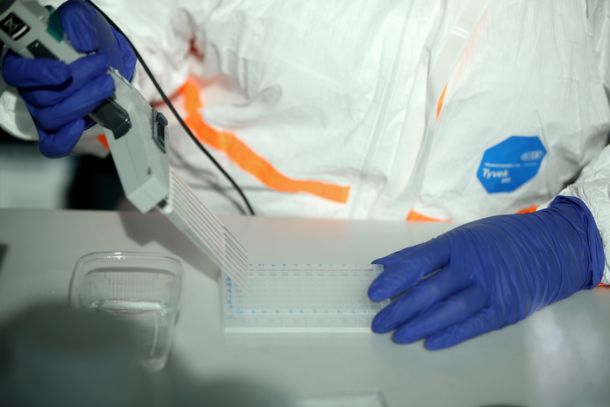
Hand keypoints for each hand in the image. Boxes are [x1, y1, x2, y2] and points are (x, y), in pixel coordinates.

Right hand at [1, 0, 135, 157]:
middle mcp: (31, 88)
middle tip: (103, 71)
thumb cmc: (89, 40)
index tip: (64, 72)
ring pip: (52, 118)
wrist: (108, 59)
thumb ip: (79, 23)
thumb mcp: (84, 22)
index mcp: (26, 60)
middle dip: (77, 86)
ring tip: (107, 86)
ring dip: (83, 104)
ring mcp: (44, 110)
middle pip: (43, 97)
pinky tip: (80, 125)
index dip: (38, 74)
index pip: (18, 72)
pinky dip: (65, 140)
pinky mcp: (60, 128)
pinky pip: (53, 144)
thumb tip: (82, 42)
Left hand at [368, 196, 603, 349]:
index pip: (418, 262)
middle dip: (400, 309)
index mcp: (457, 243)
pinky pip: (474, 324)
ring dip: (420, 325)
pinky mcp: (506, 309)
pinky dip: (451, 334)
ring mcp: (490, 288)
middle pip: (429, 291)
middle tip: (380, 322)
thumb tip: (384, 264)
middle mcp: (472, 266)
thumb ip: (422, 252)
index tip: (374, 293)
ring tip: (398, 335)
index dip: (394, 279)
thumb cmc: (499, 238)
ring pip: (448, 310)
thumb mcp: (461, 236)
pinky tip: (430, 341)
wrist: (552, 246)